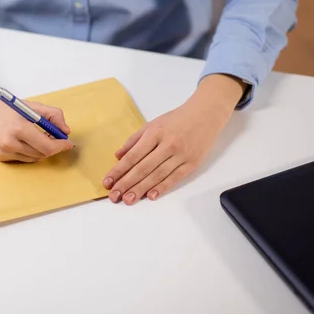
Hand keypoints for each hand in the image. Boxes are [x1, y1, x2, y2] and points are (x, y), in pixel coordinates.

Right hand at [0, 72, 72, 161]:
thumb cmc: (5, 107)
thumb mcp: (30, 106)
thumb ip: (52, 115)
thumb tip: (66, 130)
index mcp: (20, 127)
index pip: (47, 146)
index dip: (60, 146)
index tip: (67, 143)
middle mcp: (11, 142)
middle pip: (42, 154)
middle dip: (53, 148)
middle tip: (58, 140)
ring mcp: (4, 151)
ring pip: (33, 158)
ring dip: (42, 151)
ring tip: (43, 139)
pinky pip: (22, 158)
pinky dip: (29, 152)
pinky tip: (27, 142)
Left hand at [103, 74, 246, 204]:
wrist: (205, 114)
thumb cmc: (176, 120)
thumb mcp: (152, 124)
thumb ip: (134, 140)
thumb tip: (118, 156)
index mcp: (155, 133)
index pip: (133, 156)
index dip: (119, 170)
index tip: (108, 181)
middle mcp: (167, 144)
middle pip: (143, 168)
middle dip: (126, 183)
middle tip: (114, 195)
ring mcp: (181, 155)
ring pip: (157, 175)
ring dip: (141, 189)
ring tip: (128, 199)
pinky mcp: (192, 163)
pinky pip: (175, 178)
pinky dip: (162, 187)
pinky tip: (150, 195)